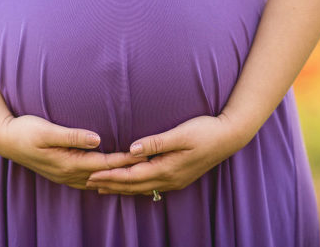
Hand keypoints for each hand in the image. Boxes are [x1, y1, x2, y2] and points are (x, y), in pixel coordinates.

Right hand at [0, 114, 149, 189]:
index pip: (104, 163)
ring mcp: (64, 176)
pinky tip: (107, 178)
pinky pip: (87, 181)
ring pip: (96, 182)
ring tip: (133, 176)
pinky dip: (101, 180)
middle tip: (147, 167)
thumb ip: (73, 136)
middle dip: (125, 172)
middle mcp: (68, 173)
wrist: (4, 140)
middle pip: (104, 175)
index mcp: (68, 162)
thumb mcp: (48, 130)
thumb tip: (98, 139)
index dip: (124, 159)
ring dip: (114, 179)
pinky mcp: (60, 173)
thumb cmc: (25, 130)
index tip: (143, 155)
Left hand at [84, 114, 250, 195]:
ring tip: (103, 188)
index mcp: (167, 168)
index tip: (91, 174)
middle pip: (133, 186)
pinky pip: (151, 186)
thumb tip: (131, 149)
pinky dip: (135, 186)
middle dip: (110, 185)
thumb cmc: (205, 131)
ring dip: (121, 188)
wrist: (230, 136)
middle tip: (88, 184)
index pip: (131, 176)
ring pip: (142, 188)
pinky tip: (130, 185)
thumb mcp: (180, 134)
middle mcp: (169, 179)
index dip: (110, 176)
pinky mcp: (179, 177)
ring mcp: (175, 180)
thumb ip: (155, 142)